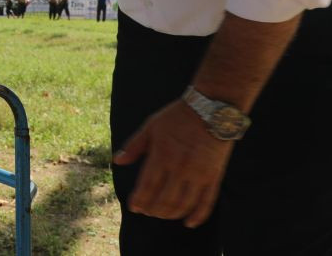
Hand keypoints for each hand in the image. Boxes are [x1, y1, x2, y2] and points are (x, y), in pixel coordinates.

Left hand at [113, 99, 233, 226]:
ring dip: (170, 214)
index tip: (134, 207)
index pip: (147, 187)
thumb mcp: (150, 126)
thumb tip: (117, 161)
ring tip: (162, 214)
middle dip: (152, 210)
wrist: (211, 108)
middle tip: (146, 210)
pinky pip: (206, 203)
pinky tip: (188, 222)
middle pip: (164, 200)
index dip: (139, 201)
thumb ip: (134, 146)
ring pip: (183, 205)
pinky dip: (197, 216)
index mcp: (162, 156)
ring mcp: (198, 174)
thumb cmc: (177, 116)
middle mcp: (180, 168)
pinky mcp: (214, 176)